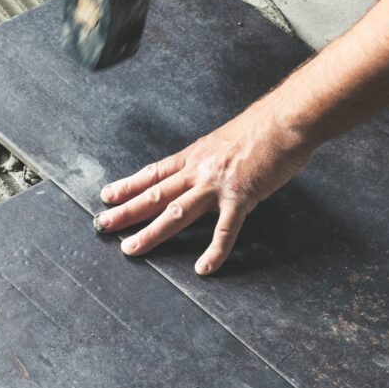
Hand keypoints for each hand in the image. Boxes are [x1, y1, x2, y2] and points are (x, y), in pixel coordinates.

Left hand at [94, 102, 313, 274]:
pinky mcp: (241, 197)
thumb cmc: (263, 127)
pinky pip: (225, 230)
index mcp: (195, 156)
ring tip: (130, 248)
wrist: (287, 119)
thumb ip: (211, 160)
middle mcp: (199, 170)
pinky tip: (204, 268)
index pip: (154, 173)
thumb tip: (205, 172)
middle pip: (155, 194)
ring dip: (151, 232)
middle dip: (126, 211)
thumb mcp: (225, 141)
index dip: (128, 185)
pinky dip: (214, 251)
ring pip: (175, 212)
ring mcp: (217, 184)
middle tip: (101, 224)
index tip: (107, 196)